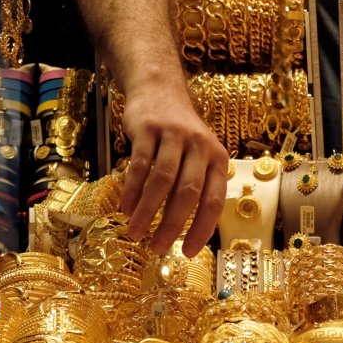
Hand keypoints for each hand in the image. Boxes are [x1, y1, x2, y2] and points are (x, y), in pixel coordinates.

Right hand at [120, 82, 227, 256]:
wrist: (159, 90)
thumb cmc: (180, 134)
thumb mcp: (199, 155)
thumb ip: (196, 186)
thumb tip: (188, 232)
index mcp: (217, 158)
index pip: (214, 200)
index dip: (202, 228)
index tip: (188, 252)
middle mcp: (200, 146)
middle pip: (188, 193)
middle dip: (172, 225)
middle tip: (157, 248)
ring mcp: (174, 135)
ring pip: (163, 181)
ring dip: (148, 211)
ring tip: (135, 233)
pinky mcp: (149, 129)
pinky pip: (140, 164)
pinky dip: (133, 189)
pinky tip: (126, 208)